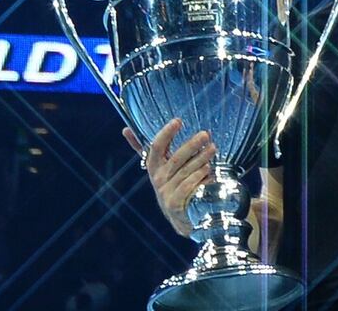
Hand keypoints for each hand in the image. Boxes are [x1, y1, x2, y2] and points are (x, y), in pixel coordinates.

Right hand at [122, 119, 216, 236]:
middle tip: (205, 134)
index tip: (178, 121)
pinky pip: (189, 186)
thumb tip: (125, 130)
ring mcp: (166, 192)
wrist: (179, 216)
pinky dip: (200, 177)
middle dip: (191, 144)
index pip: (156, 146)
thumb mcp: (158, 167)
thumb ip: (144, 149)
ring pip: (186, 171)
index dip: (166, 133)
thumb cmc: (171, 184)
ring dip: (201, 158)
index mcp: (153, 165)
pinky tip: (209, 169)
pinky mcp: (175, 204)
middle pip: (175, 158)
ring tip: (213, 148)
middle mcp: (157, 178)